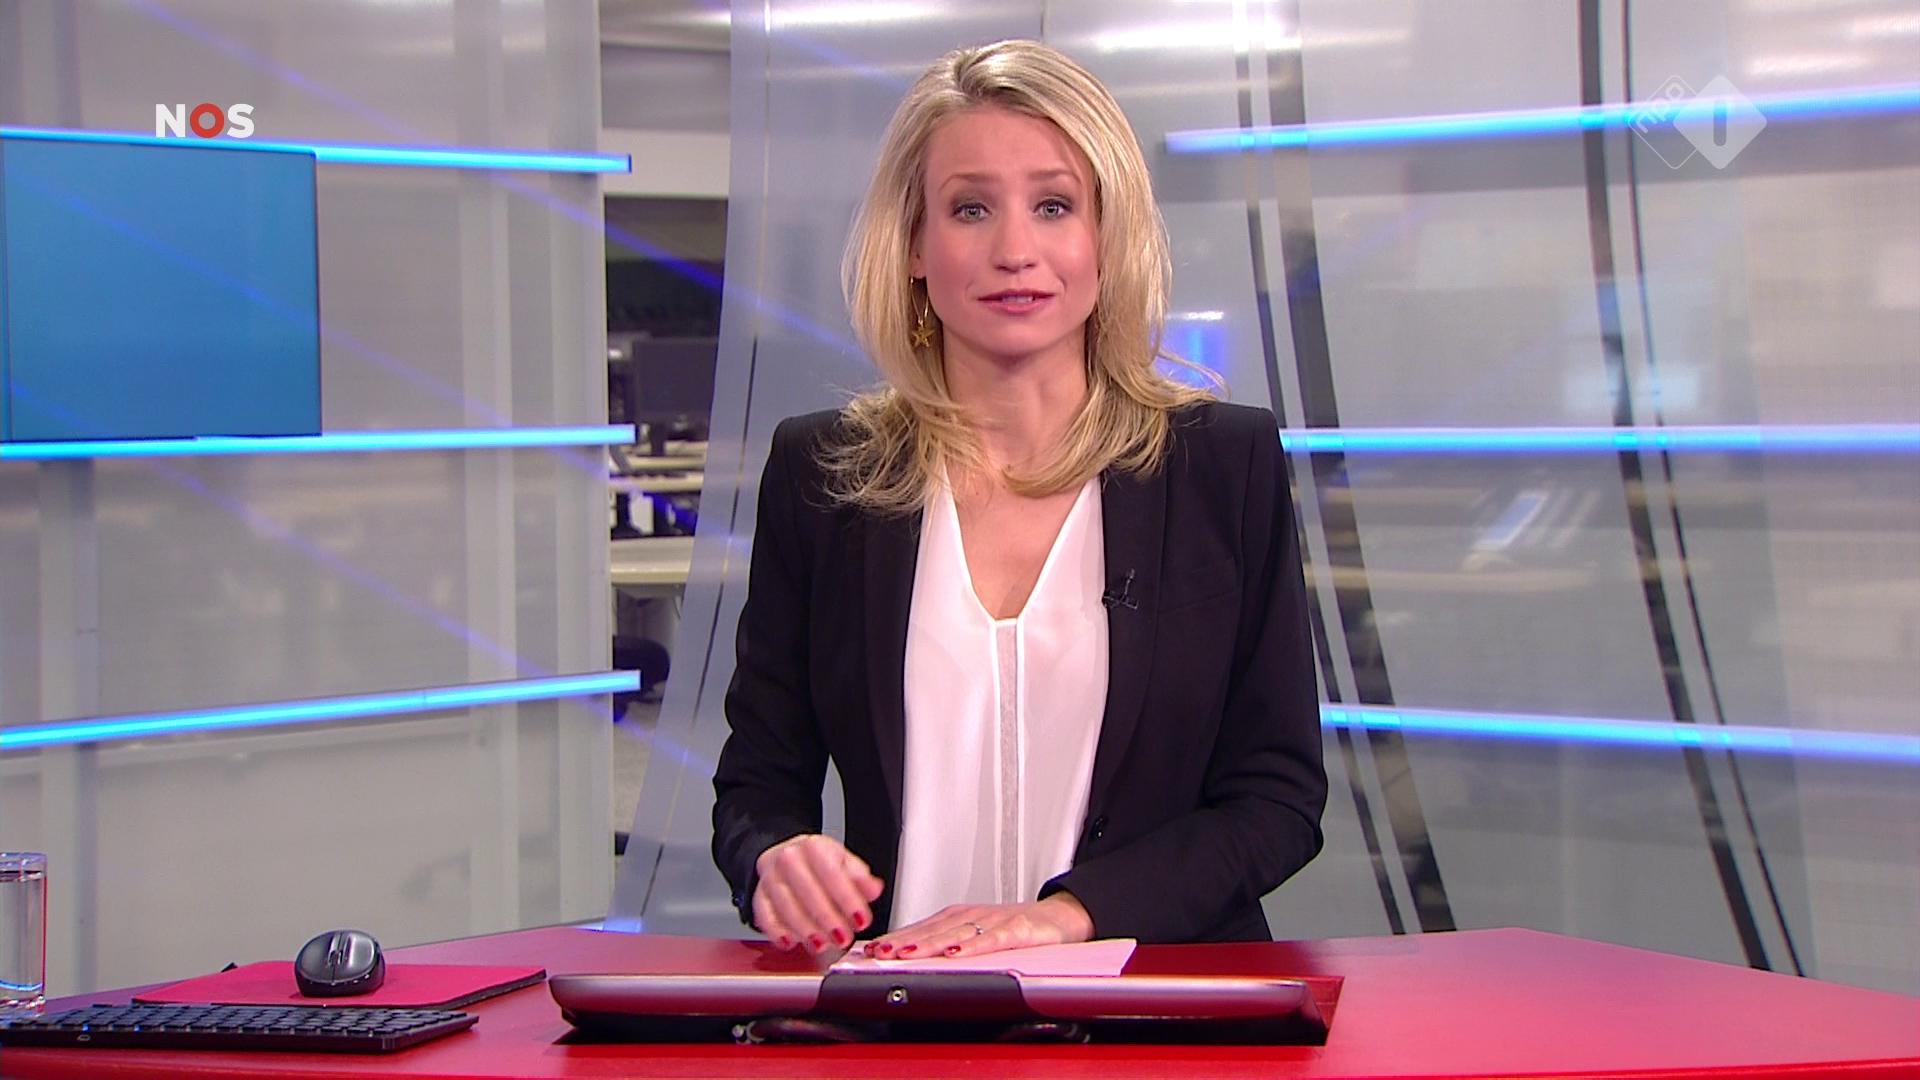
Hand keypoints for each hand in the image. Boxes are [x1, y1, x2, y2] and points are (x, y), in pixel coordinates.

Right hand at [753, 834, 884, 954]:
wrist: (784, 857)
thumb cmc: (816, 863)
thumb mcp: (842, 862)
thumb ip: (859, 877)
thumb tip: (873, 889)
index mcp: (813, 846)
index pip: (832, 873)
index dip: (848, 899)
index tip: (861, 919)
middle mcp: (788, 859)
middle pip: (807, 891)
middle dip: (827, 918)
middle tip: (843, 938)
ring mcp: (770, 878)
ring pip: (786, 906)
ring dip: (805, 929)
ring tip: (822, 944)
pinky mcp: (758, 896)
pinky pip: (765, 916)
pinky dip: (777, 931)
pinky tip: (791, 942)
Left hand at [862, 893, 1093, 959]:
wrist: (1057, 917)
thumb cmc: (1014, 926)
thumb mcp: (973, 932)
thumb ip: (943, 942)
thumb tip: (907, 954)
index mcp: (956, 917)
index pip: (919, 928)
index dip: (895, 938)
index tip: (870, 949)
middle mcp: (970, 916)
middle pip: (931, 930)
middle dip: (903, 941)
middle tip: (879, 951)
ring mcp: (992, 922)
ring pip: (955, 934)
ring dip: (928, 943)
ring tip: (906, 952)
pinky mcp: (1015, 931)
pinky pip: (990, 940)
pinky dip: (971, 947)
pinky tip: (955, 953)